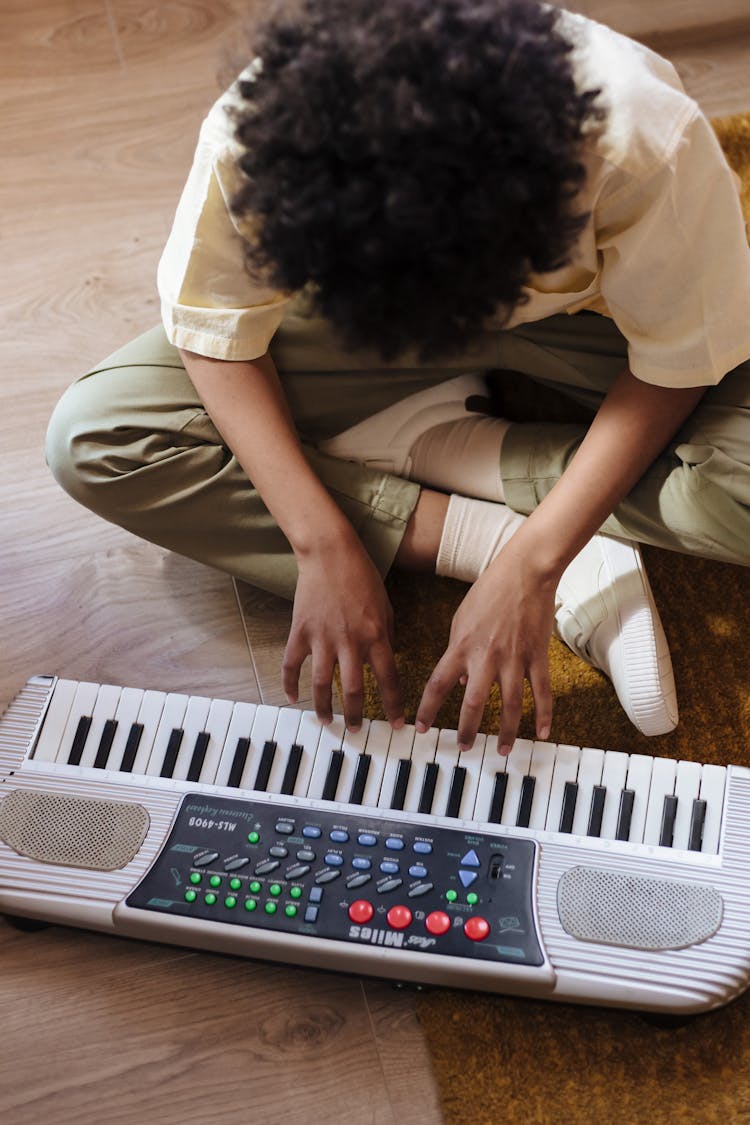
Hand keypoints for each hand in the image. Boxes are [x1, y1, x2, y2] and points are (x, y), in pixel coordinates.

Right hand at [283, 539, 403, 731]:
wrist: (331, 553)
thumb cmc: (362, 577)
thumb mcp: (385, 607)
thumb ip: (385, 637)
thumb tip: (383, 663)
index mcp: (376, 636)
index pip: (388, 679)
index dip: (393, 706)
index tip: (396, 725)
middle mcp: (350, 641)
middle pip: (353, 690)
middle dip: (356, 715)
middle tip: (356, 730)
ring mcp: (323, 638)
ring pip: (322, 684)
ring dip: (324, 707)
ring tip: (327, 721)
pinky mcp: (300, 631)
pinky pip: (292, 664)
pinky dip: (289, 683)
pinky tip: (292, 698)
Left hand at [416, 541, 555, 753]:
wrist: (525, 571)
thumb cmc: (489, 591)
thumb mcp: (461, 618)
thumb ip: (457, 650)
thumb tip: (459, 683)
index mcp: (461, 646)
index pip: (437, 684)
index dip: (427, 709)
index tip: (421, 729)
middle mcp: (485, 657)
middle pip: (473, 703)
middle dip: (467, 730)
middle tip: (464, 749)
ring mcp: (514, 658)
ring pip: (510, 705)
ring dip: (507, 732)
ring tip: (503, 750)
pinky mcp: (538, 656)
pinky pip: (541, 691)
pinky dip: (544, 714)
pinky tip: (543, 733)